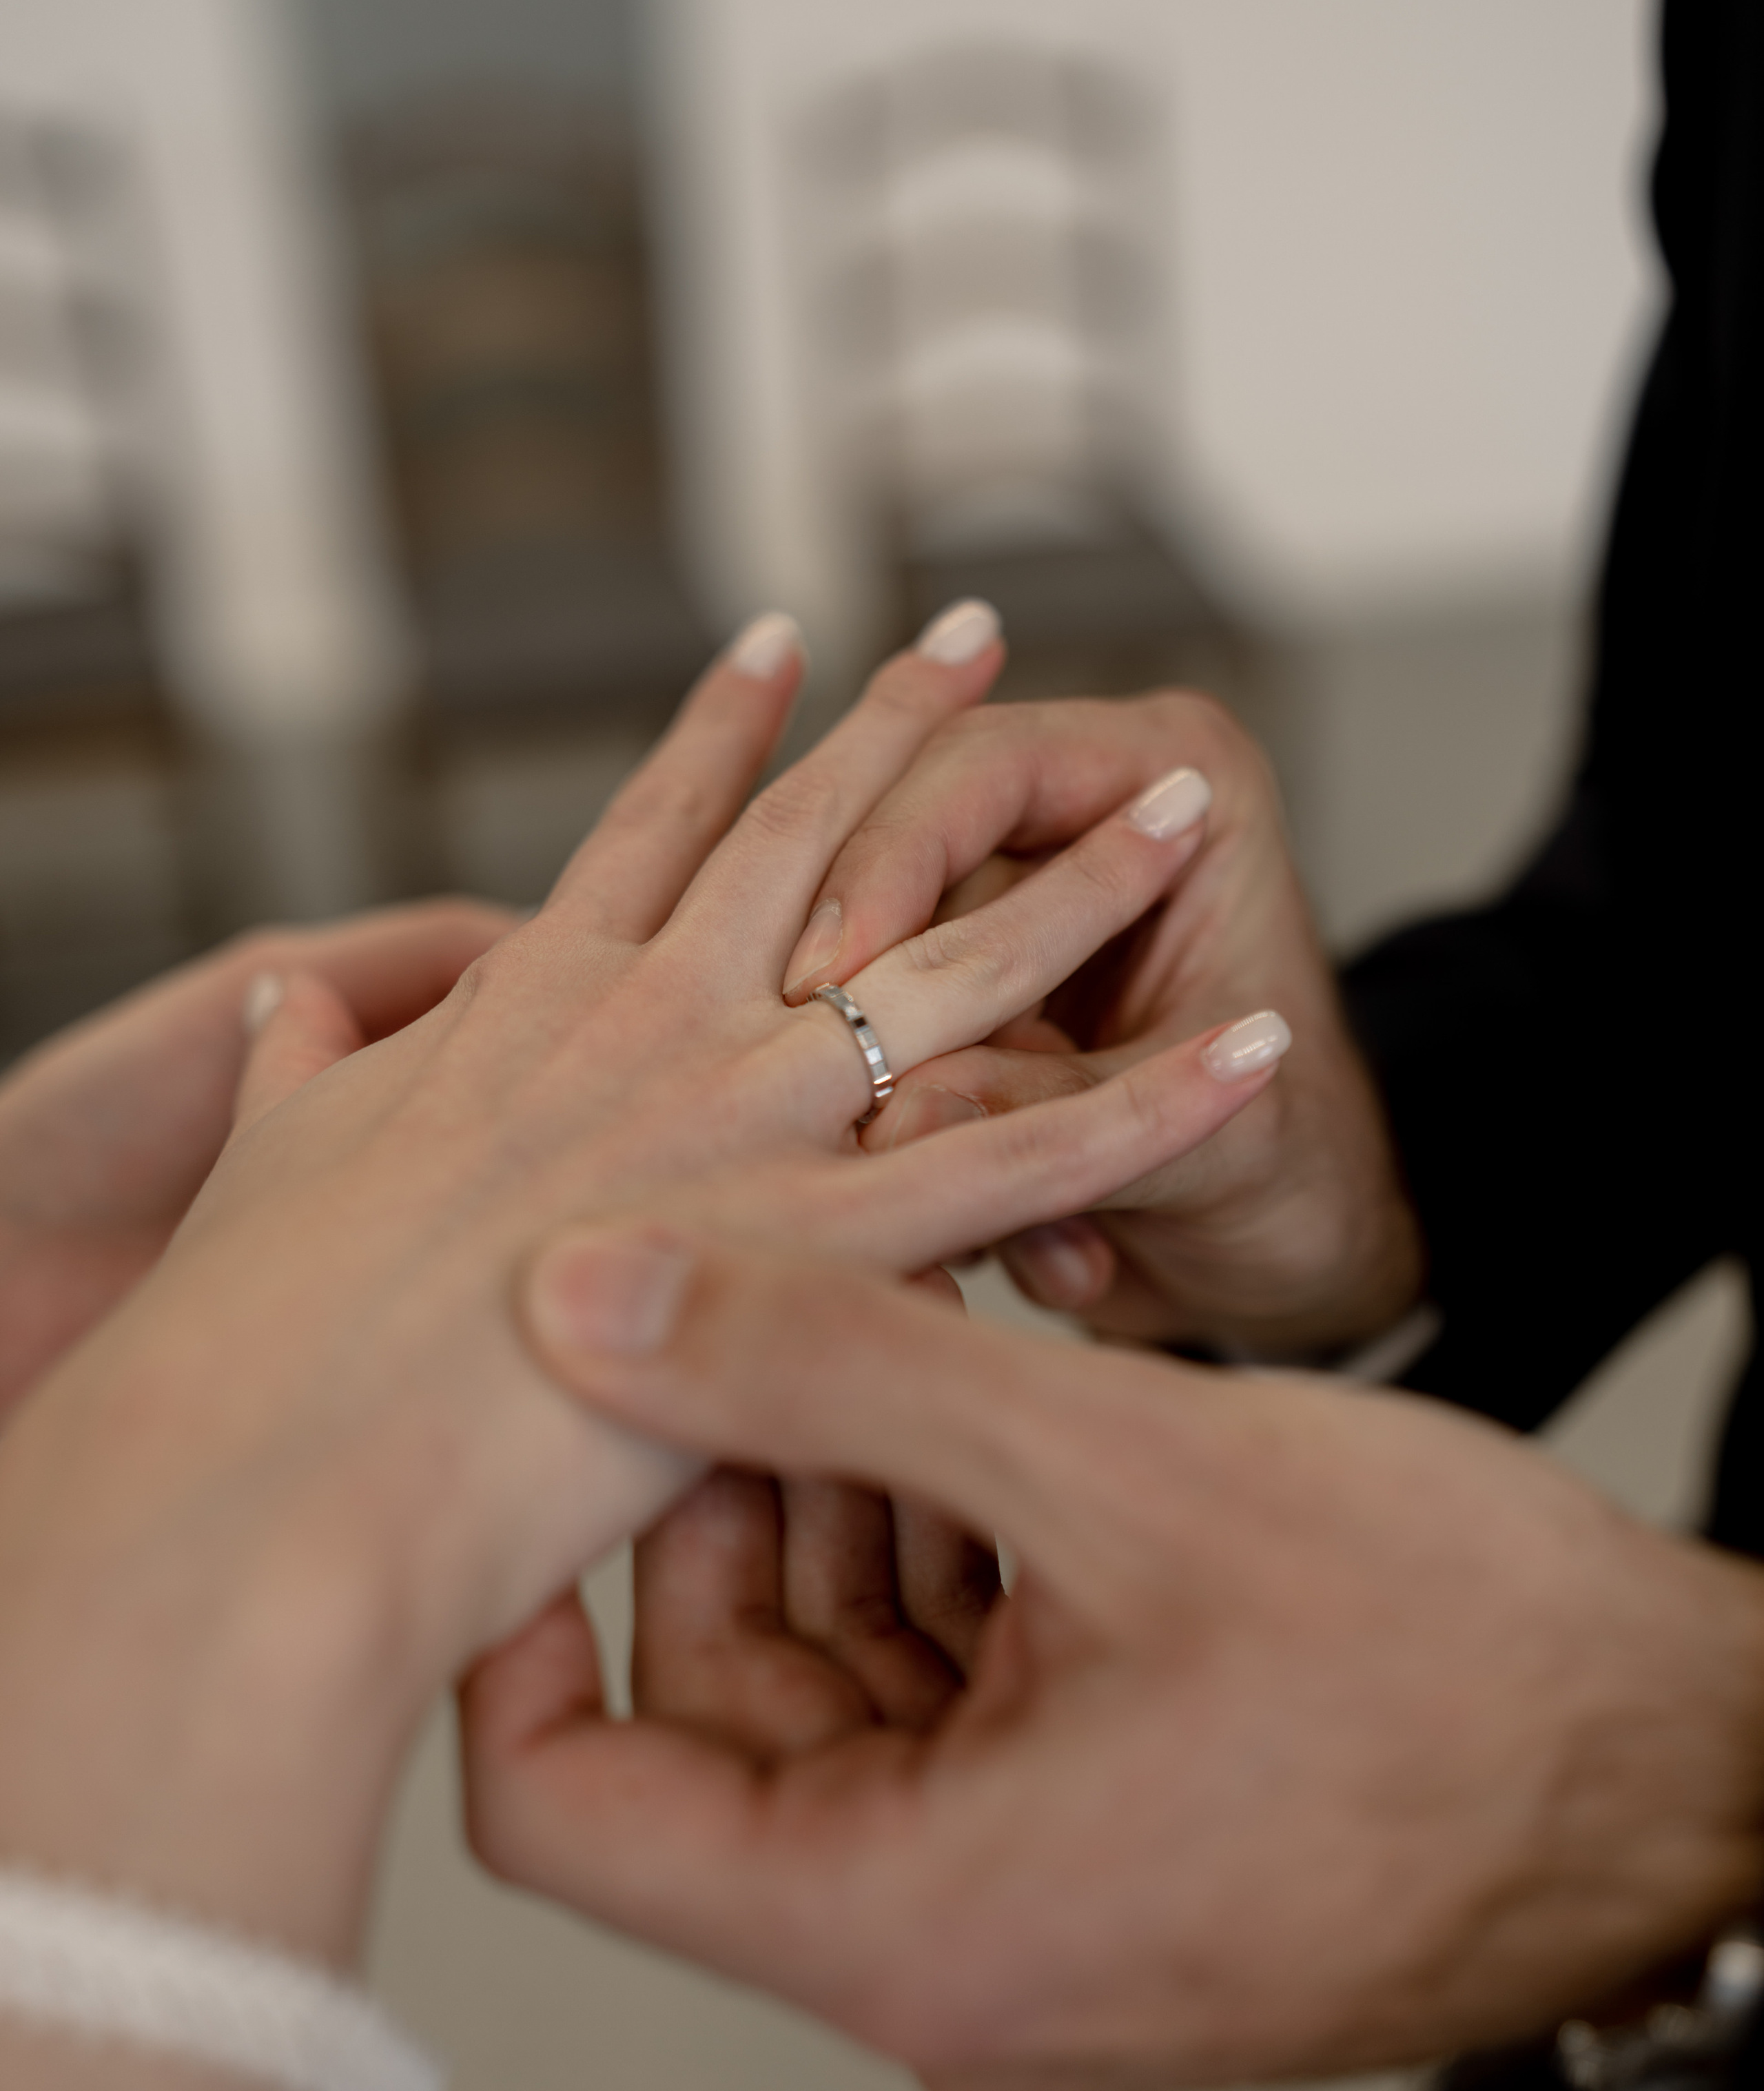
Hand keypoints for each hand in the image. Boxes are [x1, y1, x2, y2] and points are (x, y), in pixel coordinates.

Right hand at [0, 607, 1283, 1963]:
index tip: (776, 644)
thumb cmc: (267, 1329)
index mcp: (541, 995)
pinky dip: (1148, 1105)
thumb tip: (282, 1003)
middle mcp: (662, 1017)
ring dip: (1085, 882)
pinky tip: (1251, 1052)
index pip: (652, 823)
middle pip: (823, 841)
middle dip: (909, 728)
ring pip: (962, 967)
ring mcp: (751, 1117)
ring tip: (1180, 797)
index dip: (720, 729)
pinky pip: (1031, 1158)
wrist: (290, 1459)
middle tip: (981, 632)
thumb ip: (309, 1073)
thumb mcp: (281, 1162)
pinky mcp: (825, 1240)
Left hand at [464, 1226, 1763, 2090]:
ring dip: (852, 1506)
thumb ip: (831, 1365)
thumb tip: (592, 1293)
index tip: (546, 1432)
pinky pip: (952, 1702)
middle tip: (764, 1307)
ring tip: (909, 1338)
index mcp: (909, 1923)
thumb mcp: (1115, 1470)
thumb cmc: (1461, 1655)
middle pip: (714, 1711)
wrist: (1700, 1769)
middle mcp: (947, 1957)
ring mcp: (1030, 1913)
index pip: (565, 1804)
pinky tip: (1004, 1424)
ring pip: (838, 1686)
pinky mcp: (1101, 1853)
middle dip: (727, 1499)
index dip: (518, 1606)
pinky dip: (950, 1557)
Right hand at [785, 691, 1422, 1355]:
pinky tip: (983, 1241)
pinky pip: (878, 1047)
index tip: (831, 978)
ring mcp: (1011, 911)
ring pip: (873, 961)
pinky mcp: (961, 1002)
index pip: (989, 768)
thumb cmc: (1300, 1172)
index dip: (894, 860)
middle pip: (899, 849)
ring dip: (903, 1102)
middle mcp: (1087, 820)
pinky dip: (911, 1149)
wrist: (1294, 1262)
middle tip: (810, 1087)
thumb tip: (900, 1113)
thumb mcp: (1207, 1149)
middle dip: (866, 991)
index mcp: (1181, 781)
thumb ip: (1057, 1111)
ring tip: (973, 1229)